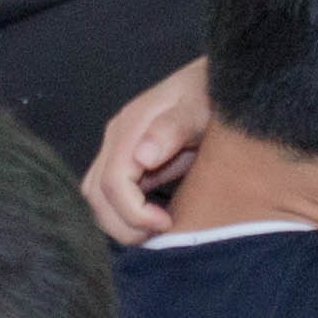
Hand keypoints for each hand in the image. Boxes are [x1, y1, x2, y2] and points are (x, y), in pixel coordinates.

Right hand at [79, 62, 208, 245]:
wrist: (221, 81)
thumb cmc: (212, 93)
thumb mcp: (200, 107)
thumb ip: (172, 128)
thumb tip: (142, 158)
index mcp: (131, 126)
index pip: (112, 182)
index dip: (133, 212)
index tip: (166, 223)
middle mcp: (118, 138)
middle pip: (96, 195)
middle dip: (123, 225)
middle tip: (161, 236)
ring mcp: (121, 149)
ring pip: (97, 198)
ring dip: (120, 223)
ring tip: (156, 232)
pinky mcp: (130, 161)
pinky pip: (112, 194)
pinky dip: (125, 214)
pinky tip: (152, 222)